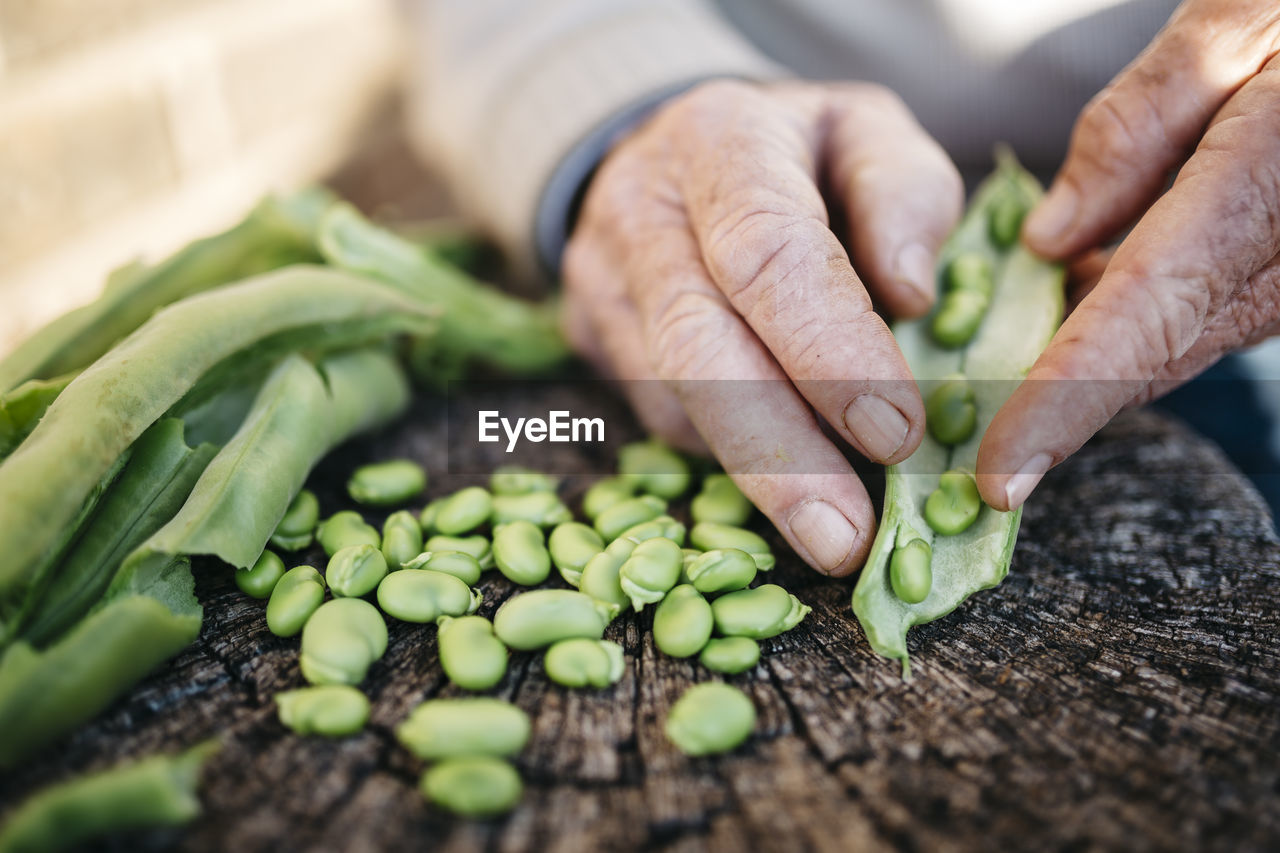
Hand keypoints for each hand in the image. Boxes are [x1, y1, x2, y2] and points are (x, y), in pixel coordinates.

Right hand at [561, 79, 961, 574]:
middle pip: (697, 346)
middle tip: (848, 538)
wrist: (672, 150)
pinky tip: (788, 473)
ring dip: (758, 475)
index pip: (765, 253)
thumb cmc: (795, 152)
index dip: (830, 351)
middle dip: (779, 452)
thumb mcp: (867, 134)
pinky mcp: (589, 338)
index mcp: (720, 140)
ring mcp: (600, 280)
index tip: (898, 432)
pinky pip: (658, 417)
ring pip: (670, 399)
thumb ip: (905, 193)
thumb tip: (912, 293)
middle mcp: (643, 210)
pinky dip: (728, 457)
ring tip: (835, 529)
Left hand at [978, 0, 1279, 509]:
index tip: (1003, 476)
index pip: (1138, 324)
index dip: (1063, 408)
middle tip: (963, 437)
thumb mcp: (1233, 29)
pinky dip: (1121, 322)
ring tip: (994, 370)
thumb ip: (1136, 130)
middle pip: (1144, 357)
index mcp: (1254, 197)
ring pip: (1165, 346)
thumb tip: (1049, 238)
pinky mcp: (1278, 279)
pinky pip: (1189, 317)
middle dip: (1052, 406)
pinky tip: (1068, 295)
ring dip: (1081, 365)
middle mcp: (1277, 267)